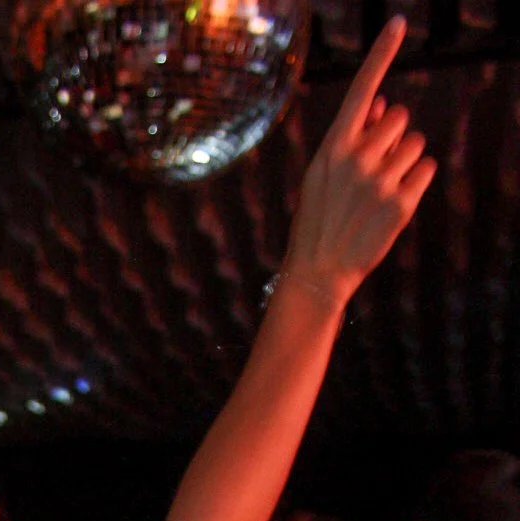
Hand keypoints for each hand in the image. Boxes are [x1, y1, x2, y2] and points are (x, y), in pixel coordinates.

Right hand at [283, 18, 435, 307]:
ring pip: (416, 144)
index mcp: (333, 148)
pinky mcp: (400, 204)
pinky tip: (394, 201)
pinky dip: (416, 181)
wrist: (317, 272)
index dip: (381, 53)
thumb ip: (353, 138)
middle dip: (395, 135)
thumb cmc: (318, 220)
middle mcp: (357, 159)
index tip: (400, 22)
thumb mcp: (324, 176)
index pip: (362, 90)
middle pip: (400, 117)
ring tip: (381, 191)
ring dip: (406, 160)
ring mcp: (379, 182)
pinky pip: (426, 170)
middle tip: (375, 168)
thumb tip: (384, 104)